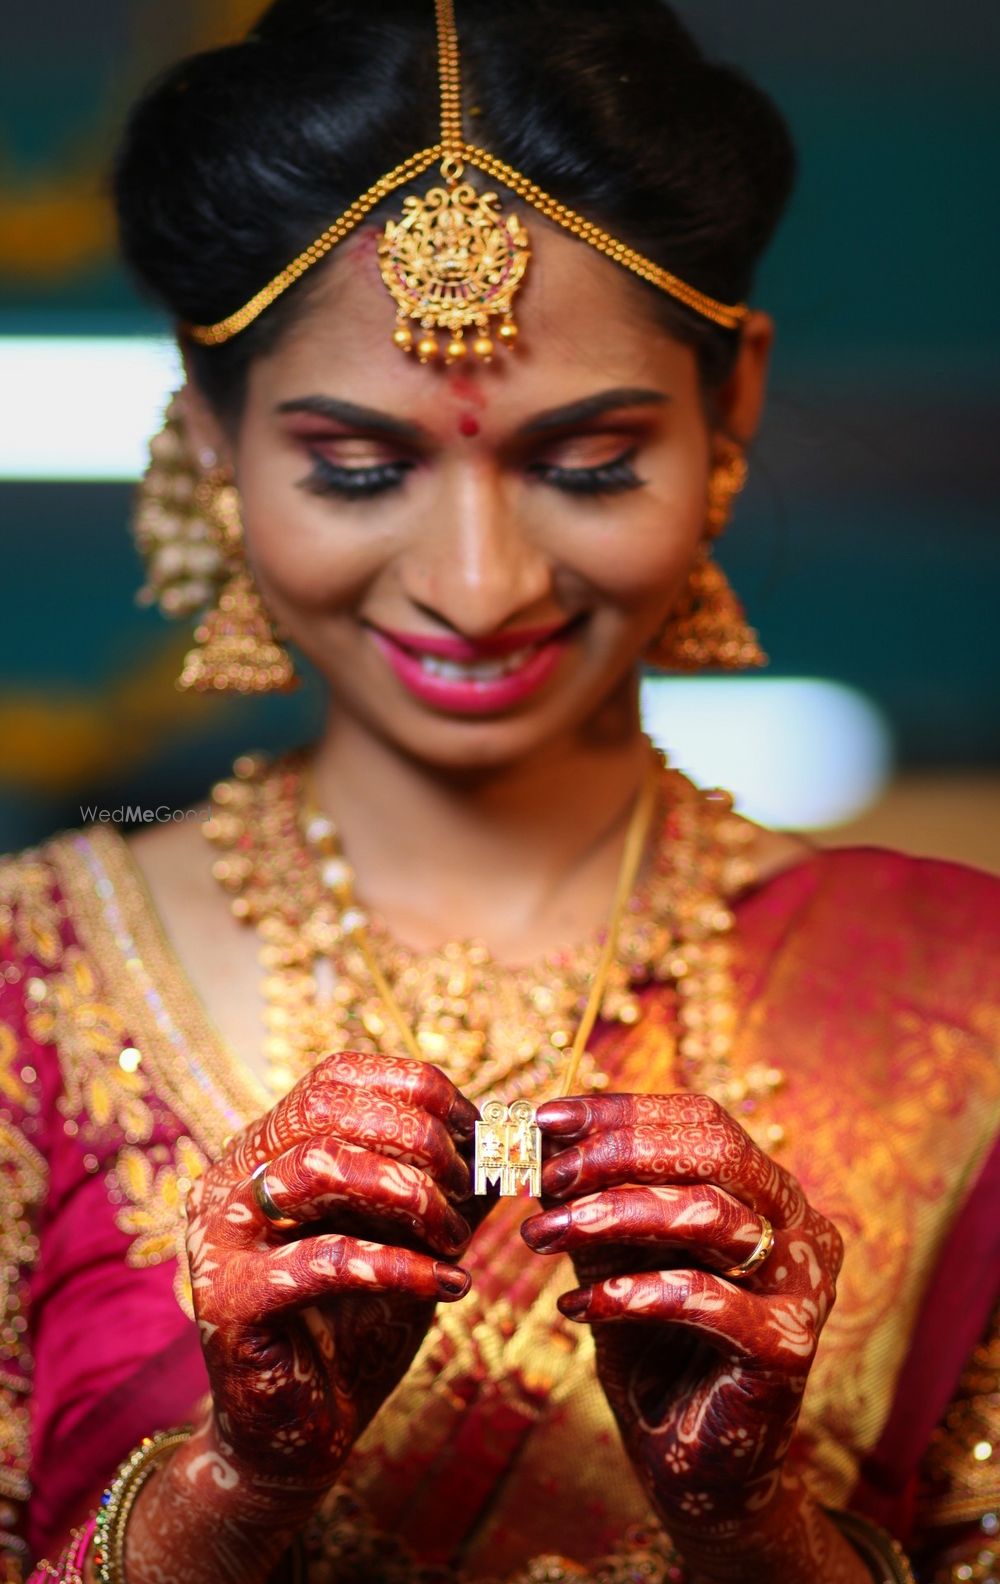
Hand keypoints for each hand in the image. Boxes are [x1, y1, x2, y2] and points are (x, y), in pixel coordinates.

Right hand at [125, 1053, 482, 1582]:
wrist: (305, 1429)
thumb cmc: (359, 1321)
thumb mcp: (415, 1236)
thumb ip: (450, 1185)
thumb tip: (513, 1135)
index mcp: (270, 1146)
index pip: (337, 1076)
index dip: (418, 1090)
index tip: (478, 1131)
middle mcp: (234, 1176)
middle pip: (328, 1110)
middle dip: (420, 1140)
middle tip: (473, 1185)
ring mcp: (221, 1235)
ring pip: (319, 1168)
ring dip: (409, 1195)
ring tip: (456, 1238)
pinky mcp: (226, 1299)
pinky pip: (322, 1259)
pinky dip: (397, 1266)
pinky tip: (446, 1285)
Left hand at [522, 1093, 845, 1574]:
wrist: (687, 1462)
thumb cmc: (652, 1347)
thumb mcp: (613, 1255)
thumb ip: (591, 1197)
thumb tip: (539, 1135)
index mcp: (768, 1190)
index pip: (703, 1120)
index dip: (623, 1111)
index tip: (546, 1116)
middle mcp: (801, 1225)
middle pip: (716, 1152)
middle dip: (619, 1153)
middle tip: (547, 1175)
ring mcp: (804, 1284)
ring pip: (711, 1215)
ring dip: (612, 1215)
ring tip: (543, 1232)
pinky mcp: (789, 1346)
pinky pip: (706, 1298)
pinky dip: (634, 1294)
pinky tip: (578, 1304)